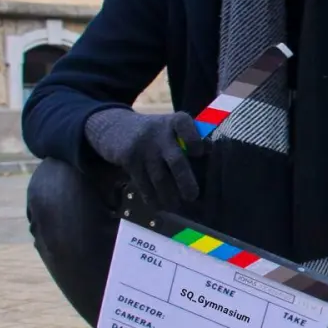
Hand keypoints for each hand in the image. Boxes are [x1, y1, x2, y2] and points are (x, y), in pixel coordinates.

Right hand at [85, 109, 205, 211]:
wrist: (116, 128)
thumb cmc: (157, 133)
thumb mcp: (172, 128)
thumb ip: (190, 138)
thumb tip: (210, 151)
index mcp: (175, 121)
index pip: (185, 125)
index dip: (194, 140)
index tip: (200, 153)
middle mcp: (159, 132)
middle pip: (175, 159)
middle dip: (185, 181)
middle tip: (192, 196)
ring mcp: (142, 147)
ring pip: (159, 177)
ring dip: (169, 195)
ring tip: (176, 205)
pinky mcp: (129, 160)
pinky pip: (143, 183)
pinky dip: (152, 197)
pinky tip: (159, 205)